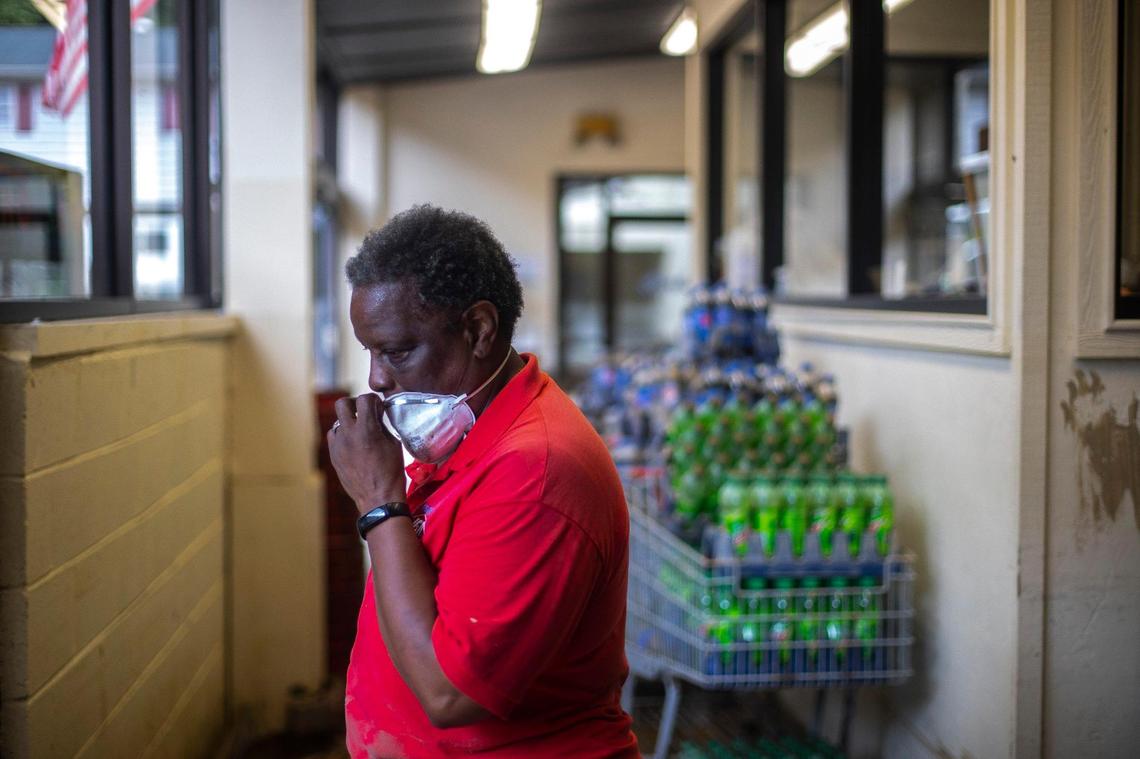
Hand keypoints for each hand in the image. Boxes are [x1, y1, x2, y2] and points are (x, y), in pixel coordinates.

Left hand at [327, 394, 406, 514]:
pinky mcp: (333, 456)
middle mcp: (348, 435)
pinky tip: (353, 444)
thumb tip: (376, 413)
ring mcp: (338, 446)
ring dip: (348, 422)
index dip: (373, 399)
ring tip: (359, 431)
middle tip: (364, 412)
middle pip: (342, 404)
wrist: (378, 499)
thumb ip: (382, 425)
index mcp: (366, 430)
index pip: (364, 399)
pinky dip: (342, 436)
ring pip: (336, 421)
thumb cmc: (391, 472)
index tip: (378, 406)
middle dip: (354, 404)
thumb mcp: (393, 444)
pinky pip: (334, 437)